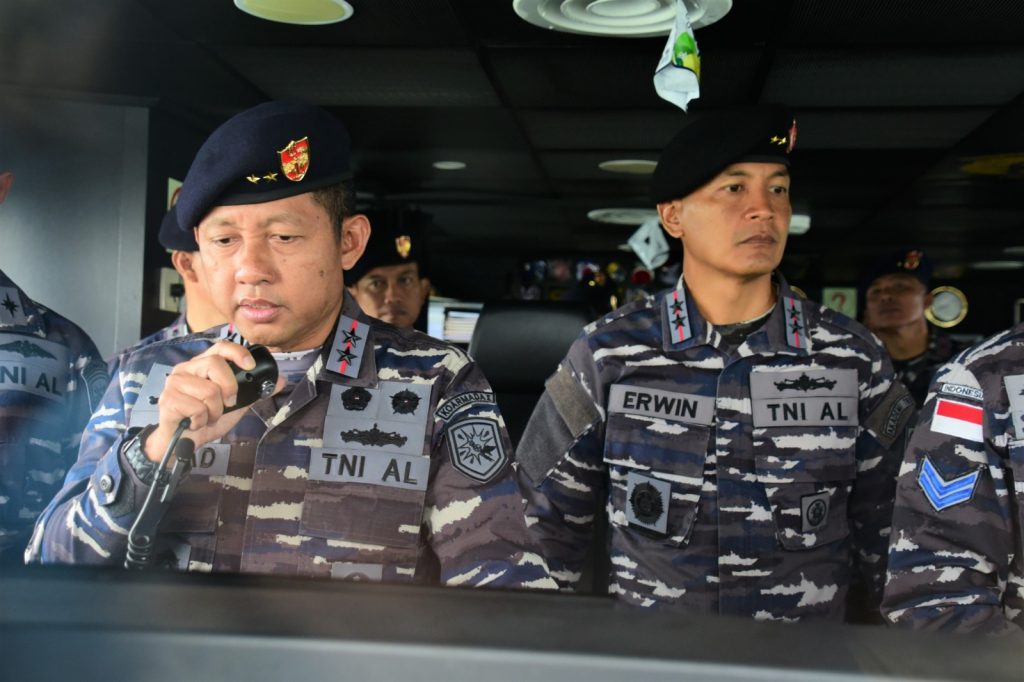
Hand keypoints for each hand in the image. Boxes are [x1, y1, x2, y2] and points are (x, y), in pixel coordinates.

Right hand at [142, 342, 283, 461]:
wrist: (183, 444)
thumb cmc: (205, 420)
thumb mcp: (236, 405)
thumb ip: (254, 392)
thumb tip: (280, 380)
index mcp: (201, 365)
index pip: (220, 347)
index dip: (237, 352)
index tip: (250, 365)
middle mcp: (186, 369)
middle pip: (214, 364)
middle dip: (229, 388)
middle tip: (227, 403)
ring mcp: (174, 383)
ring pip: (209, 390)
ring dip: (214, 411)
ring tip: (207, 416)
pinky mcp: (168, 400)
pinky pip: (197, 407)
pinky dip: (202, 420)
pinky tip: (195, 422)